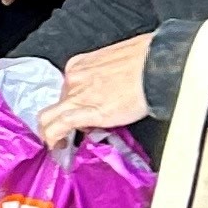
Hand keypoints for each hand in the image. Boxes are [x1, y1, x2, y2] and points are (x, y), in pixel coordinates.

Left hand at [39, 33, 153, 145]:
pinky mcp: (89, 112)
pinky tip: (58, 147)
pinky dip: (54, 139)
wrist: (158, 65)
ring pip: (48, 117)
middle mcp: (74, 78)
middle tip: (74, 133)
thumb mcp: (116, 63)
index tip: (79, 113)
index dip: (72, 104)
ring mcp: (78, 95)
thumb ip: (106, 77)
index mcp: (80, 65)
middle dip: (64, 119)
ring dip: (50, 133)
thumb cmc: (146, 60)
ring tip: (58, 145)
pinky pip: (60, 127)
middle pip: (59, 104)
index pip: (66, 89)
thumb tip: (111, 90)